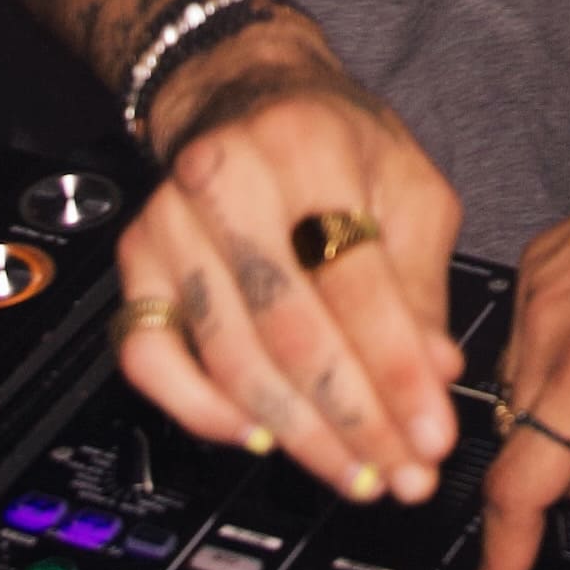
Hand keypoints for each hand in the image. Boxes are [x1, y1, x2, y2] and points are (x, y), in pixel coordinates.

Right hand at [109, 30, 462, 508]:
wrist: (243, 94)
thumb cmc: (331, 141)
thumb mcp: (406, 185)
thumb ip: (421, 282)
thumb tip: (433, 376)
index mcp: (305, 148)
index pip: (356, 284)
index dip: (398, 373)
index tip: (433, 438)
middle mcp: (223, 182)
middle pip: (290, 331)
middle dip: (353, 420)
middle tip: (400, 474)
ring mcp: (168, 226)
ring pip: (229, 358)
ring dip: (297, 433)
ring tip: (354, 472)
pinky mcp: (135, 265)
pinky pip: (150, 358)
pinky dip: (201, 411)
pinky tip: (258, 438)